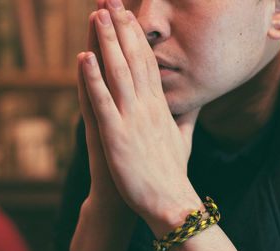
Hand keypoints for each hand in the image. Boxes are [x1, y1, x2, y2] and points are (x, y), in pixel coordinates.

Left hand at [81, 0, 202, 236]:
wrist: (170, 202)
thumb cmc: (172, 172)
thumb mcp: (184, 139)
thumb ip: (187, 118)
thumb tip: (195, 104)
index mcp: (160, 107)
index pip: (149, 64)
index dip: (138, 38)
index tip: (129, 16)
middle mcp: (148, 107)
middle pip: (134, 60)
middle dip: (122, 28)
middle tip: (111, 1)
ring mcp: (132, 120)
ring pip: (119, 73)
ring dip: (108, 43)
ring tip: (98, 15)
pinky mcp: (117, 136)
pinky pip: (103, 102)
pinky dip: (93, 78)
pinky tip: (84, 56)